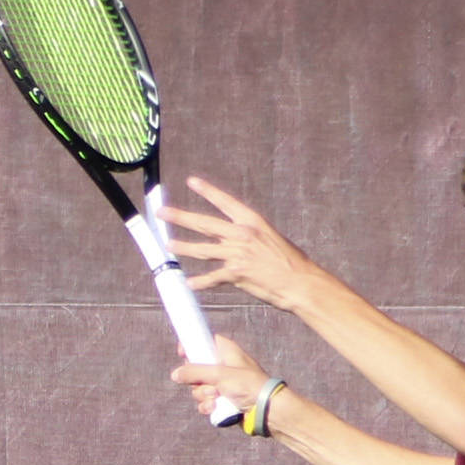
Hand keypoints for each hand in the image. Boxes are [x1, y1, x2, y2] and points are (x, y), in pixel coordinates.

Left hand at [160, 177, 312, 310]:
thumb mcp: (273, 239)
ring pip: (203, 249)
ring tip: (170, 245)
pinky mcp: (236, 274)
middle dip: (180, 217)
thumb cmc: (292, 263)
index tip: (192, 181)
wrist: (301, 283)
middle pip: (204, 223)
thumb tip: (234, 240)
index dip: (207, 191)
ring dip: (184, 247)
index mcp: (252, 221)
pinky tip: (190, 283)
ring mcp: (237, 254)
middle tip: (163, 213)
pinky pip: (213, 277)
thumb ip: (251, 237)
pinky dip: (201, 282)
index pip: (225, 202)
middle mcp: (242, 234)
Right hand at [172, 334, 270, 421]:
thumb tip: (175, 375)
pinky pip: (206, 402)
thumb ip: (194, 372)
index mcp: (227, 352)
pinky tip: (215, 408)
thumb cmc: (248, 386)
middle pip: (197, 369)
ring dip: (203, 395)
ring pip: (199, 388)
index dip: (192, 346)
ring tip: (217, 398)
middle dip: (197, 381)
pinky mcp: (224, 402)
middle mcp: (225, 367)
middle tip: (209, 384)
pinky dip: (208, 406)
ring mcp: (224, 385)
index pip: (204, 341)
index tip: (183, 353)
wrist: (268, 411)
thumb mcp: (219, 374)